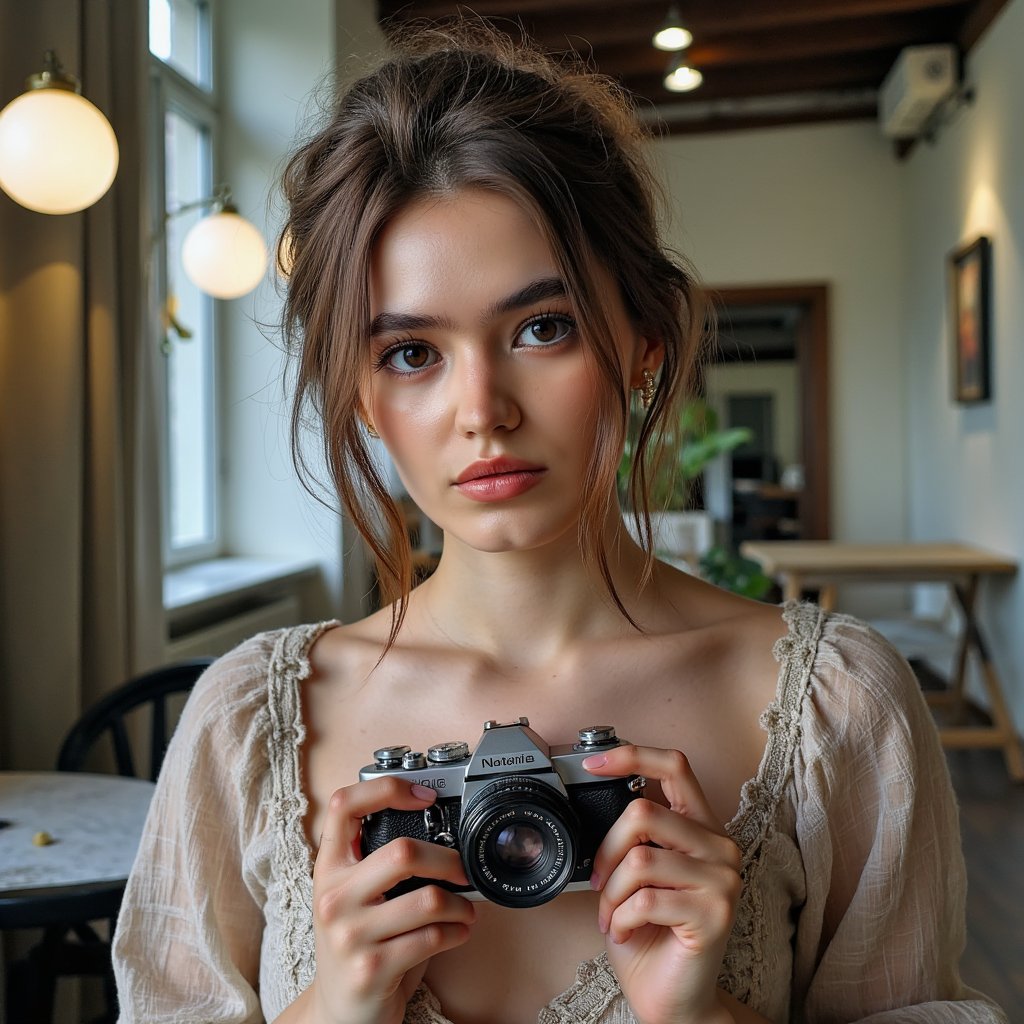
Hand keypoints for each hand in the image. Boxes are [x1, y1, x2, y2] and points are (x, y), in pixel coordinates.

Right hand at [306, 778, 475, 1023]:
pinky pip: (432, 937)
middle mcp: (333, 897)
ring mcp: (349, 934)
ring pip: (428, 899)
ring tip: (464, 909)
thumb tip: (440, 834)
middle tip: (462, 870)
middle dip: (447, 860)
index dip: (387, 789)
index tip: (424, 796)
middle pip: (403, 851)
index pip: (343, 805)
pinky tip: (457, 932)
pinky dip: (457, 932)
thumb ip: (378, 865)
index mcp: (328, 869)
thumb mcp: (355, 898)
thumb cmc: (357, 946)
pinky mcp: (371, 968)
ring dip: (460, 905)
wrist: (337, 1014)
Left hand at [584, 746, 741, 1023]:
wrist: (672, 999)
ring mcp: (724, 879)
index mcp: (701, 826)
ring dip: (611, 894)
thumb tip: (596, 795)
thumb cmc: (649, 934)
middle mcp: (720, 845)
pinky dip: (620, 919)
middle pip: (642, 813)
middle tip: (600, 883)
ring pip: (639, 859)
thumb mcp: (637, 873)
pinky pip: (644, 899)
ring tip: (613, 915)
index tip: (593, 763)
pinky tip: (625, 932)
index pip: (674, 766)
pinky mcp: (716, 912)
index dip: (632, 756)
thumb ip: (634, 835)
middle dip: (606, 850)